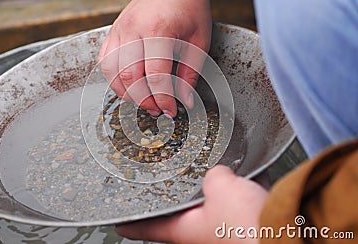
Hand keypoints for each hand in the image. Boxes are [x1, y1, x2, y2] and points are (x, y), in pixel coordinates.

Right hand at [99, 0, 213, 116]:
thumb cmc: (190, 9)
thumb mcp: (199, 42)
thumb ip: (190, 74)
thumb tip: (185, 101)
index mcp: (159, 30)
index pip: (156, 76)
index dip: (163, 99)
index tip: (171, 111)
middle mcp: (134, 29)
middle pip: (130, 77)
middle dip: (144, 100)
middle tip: (157, 109)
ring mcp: (120, 29)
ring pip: (112, 71)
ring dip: (126, 92)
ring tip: (143, 99)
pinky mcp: (114, 30)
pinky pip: (104, 60)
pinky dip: (114, 77)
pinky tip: (129, 83)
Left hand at [116, 165, 267, 243]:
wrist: (286, 236)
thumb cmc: (248, 226)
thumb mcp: (219, 187)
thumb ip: (212, 174)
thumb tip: (220, 172)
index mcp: (184, 230)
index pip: (144, 227)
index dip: (128, 221)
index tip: (117, 219)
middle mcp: (201, 232)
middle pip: (178, 211)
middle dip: (176, 192)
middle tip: (167, 175)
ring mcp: (222, 228)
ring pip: (210, 203)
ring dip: (213, 187)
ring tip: (213, 168)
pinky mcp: (243, 223)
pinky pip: (236, 200)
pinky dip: (239, 187)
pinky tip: (246, 173)